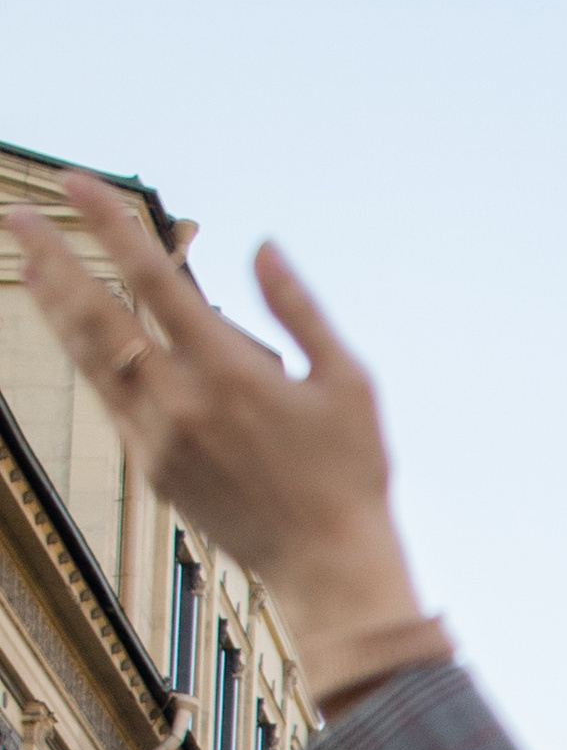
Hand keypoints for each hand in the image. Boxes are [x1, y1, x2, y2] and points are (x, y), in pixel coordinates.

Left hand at [2, 175, 440, 711]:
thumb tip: (260, 246)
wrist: (327, 564)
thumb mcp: (348, 381)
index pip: (154, 278)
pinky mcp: (153, 470)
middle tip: (16, 215)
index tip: (78, 185)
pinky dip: (88, 359)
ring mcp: (160, 439)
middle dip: (53, 258)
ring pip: (90, 360)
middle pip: (97, 315)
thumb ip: (301, 309)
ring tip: (28, 263)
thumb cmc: (350, 471)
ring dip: (54, 306)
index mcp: (230, 372)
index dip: (110, 225)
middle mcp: (182, 402)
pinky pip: (110, 402)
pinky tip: (78, 333)